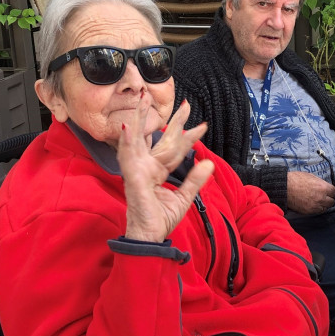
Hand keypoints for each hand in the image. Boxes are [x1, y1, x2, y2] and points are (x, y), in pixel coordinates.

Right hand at [118, 95, 213, 242]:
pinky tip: (125, 125)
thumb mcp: (184, 197)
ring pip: (136, 137)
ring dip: (138, 117)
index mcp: (155, 170)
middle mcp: (144, 166)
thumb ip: (195, 180)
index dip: (187, 135)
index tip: (202, 125)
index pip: (173, 147)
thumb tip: (209, 163)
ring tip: (142, 97)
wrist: (150, 238)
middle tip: (183, 101)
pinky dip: (126, 139)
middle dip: (169, 119)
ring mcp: (136, 169)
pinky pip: (127, 155)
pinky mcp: (131, 176)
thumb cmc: (160, 220)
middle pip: (156, 137)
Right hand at [287, 171, 334, 215]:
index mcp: (323, 188)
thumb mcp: (311, 176)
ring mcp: (315, 206)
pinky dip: (316, 208)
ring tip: (317, 201)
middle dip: (328, 199)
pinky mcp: (309, 211)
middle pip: (331, 202)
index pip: (334, 192)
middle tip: (324, 197)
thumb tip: (324, 186)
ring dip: (323, 205)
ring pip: (325, 208)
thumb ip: (320, 183)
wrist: (284, 188)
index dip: (331, 191)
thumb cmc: (296, 180)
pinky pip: (317, 211)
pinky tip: (312, 204)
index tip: (328, 191)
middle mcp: (321, 198)